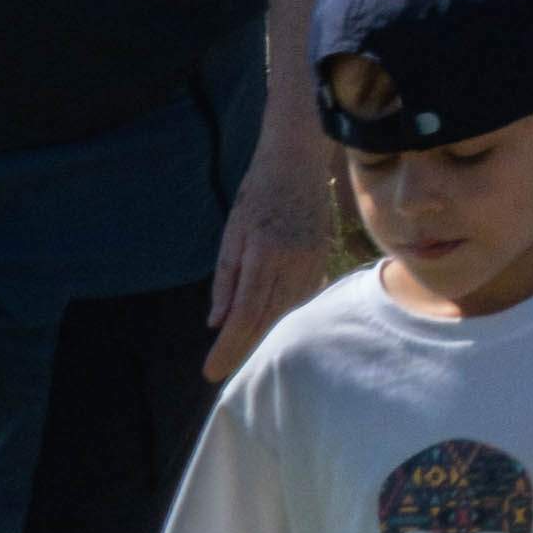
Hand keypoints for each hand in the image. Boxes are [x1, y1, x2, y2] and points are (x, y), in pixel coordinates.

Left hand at [211, 114, 335, 379]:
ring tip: (242, 358)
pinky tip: (272, 329)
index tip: (211, 371)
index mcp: (265, 255)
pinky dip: (285, 317)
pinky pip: (303, 297)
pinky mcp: (321, 257)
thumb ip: (226, 279)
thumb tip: (217, 322)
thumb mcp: (232, 232)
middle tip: (220, 373)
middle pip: (268, 319)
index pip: (246, 313)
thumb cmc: (258, 192)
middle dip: (243, 349)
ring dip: (264, 337)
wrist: (299, 159)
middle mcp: (293, 262)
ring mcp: (312, 260)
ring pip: (287, 312)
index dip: (229, 346)